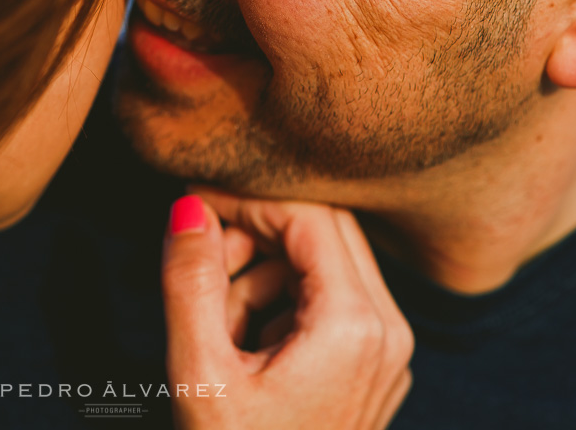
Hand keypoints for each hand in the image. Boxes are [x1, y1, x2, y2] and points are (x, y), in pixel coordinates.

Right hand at [160, 191, 412, 429]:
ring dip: (261, 273)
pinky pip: (327, 299)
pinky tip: (243, 346)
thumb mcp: (201, 374)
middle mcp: (387, 329)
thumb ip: (190, 281)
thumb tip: (188, 206)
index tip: (193, 207)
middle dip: (254, 235)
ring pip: (322, 262)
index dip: (246, 201)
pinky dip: (279, 303)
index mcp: (355, 326)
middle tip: (202, 266)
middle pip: (323, 230)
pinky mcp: (371, 364)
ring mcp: (386, 349)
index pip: (308, 215)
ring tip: (216, 326)